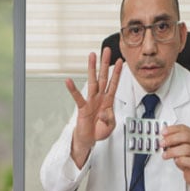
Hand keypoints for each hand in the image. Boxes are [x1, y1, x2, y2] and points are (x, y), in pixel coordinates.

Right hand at [65, 50, 122, 167]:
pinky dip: (73, 89)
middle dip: (105, 64)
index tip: (121, 61)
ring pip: (92, 82)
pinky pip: (78, 97)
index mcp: (108, 101)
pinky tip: (68, 81)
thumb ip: (110, 118)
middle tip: (106, 50)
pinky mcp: (82, 108)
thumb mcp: (111, 126)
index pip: (114, 83)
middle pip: (103, 77)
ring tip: (91, 56)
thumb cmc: (99, 131)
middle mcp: (99, 98)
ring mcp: (91, 101)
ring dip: (92, 68)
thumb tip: (103, 112)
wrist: (89, 139)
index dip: (117, 73)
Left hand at [159, 124, 189, 190]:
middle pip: (186, 136)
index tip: (163, 133)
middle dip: (171, 139)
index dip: (172, 129)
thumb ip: (174, 141)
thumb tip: (164, 137)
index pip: (184, 128)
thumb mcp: (180, 147)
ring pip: (187, 149)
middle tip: (162, 143)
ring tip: (165, 155)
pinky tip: (176, 161)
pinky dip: (181, 160)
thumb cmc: (187, 159)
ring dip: (173, 151)